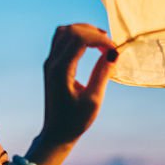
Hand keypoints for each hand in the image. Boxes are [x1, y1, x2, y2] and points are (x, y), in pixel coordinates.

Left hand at [36, 23, 116, 150]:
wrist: (56, 133)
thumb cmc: (75, 121)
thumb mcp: (94, 100)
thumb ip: (103, 74)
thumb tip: (113, 53)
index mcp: (61, 70)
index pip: (79, 38)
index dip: (99, 39)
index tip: (114, 50)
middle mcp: (52, 62)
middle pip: (71, 30)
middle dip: (93, 33)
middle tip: (110, 45)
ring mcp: (50, 62)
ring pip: (64, 32)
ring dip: (83, 32)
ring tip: (101, 42)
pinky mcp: (52, 65)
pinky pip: (61, 40)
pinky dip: (77, 37)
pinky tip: (90, 47)